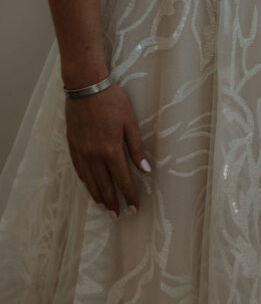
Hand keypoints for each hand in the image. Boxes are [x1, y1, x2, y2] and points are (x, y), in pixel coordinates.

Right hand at [65, 82, 150, 217]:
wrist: (86, 87)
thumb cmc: (112, 101)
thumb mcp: (130, 122)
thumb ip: (136, 148)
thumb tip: (146, 169)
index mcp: (110, 150)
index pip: (122, 180)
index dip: (129, 195)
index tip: (134, 208)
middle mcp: (94, 155)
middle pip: (104, 185)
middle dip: (113, 202)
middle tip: (118, 215)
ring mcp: (81, 152)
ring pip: (90, 181)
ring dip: (98, 196)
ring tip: (105, 208)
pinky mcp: (73, 146)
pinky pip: (79, 170)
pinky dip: (86, 182)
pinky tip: (90, 186)